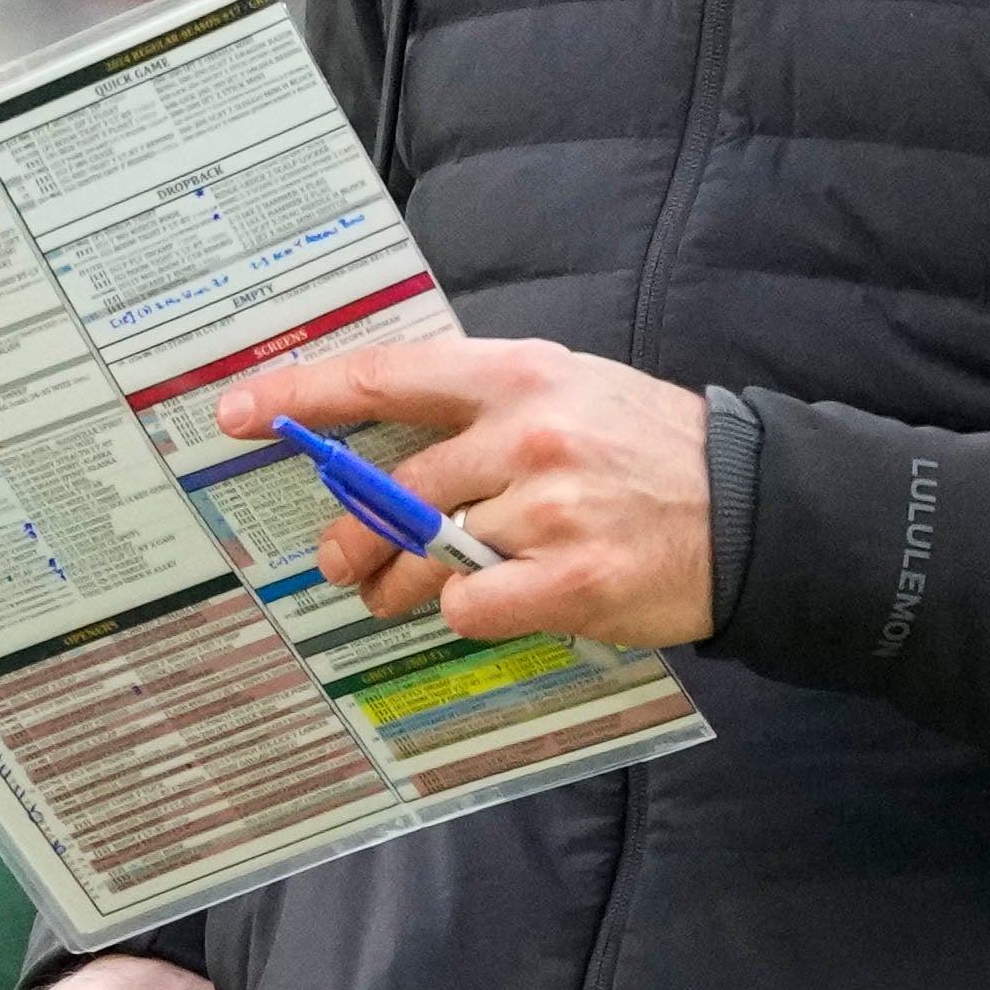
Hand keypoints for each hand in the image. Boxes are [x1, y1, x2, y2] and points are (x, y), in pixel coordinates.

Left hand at [212, 335, 712, 650]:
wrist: (752, 511)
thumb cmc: (648, 451)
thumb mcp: (569, 392)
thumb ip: (477, 412)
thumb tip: (377, 449)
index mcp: (519, 374)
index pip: (384, 376)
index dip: (300, 395)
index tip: (237, 412)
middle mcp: (527, 435)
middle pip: (393, 490)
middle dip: (351, 537)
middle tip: (339, 562)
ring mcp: (548, 509)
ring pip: (423, 556)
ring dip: (394, 586)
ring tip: (392, 598)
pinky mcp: (570, 580)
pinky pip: (469, 606)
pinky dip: (461, 614)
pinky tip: (486, 607)